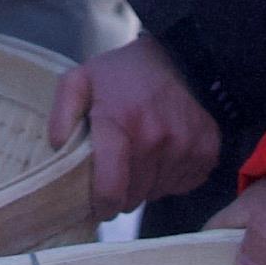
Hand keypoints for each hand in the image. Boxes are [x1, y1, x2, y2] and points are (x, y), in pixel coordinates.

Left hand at [51, 36, 221, 217]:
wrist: (180, 57)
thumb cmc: (123, 75)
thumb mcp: (81, 80)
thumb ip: (62, 113)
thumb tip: (58, 148)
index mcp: (121, 121)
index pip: (111, 187)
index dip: (101, 205)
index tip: (97, 206)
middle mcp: (157, 136)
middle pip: (133, 196)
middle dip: (122, 191)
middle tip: (118, 167)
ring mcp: (186, 145)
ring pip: (156, 192)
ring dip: (146, 183)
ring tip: (141, 154)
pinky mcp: (207, 151)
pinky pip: (181, 184)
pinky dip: (169, 177)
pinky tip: (163, 153)